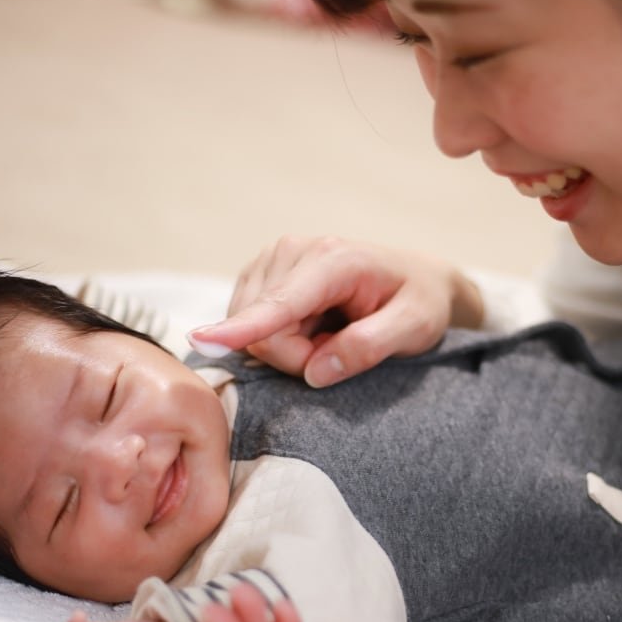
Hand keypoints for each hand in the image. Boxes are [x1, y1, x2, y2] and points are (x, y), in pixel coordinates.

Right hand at [188, 235, 483, 386]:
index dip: (244, 328)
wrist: (416, 280)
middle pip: (262, 329)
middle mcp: (293, 250)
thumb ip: (370, 348)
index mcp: (334, 259)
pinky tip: (311, 326)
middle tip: (339, 350)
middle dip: (296, 357)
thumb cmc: (419, 302)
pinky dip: (280, 338)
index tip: (202, 339)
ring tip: (330, 334)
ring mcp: (272, 260)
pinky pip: (249, 325)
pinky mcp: (261, 274)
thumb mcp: (415, 328)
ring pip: (251, 330)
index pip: (280, 304)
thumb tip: (316, 372)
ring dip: (289, 349)